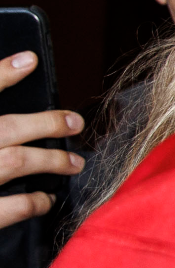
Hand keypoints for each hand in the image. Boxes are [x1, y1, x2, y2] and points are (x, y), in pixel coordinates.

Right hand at [0, 52, 83, 229]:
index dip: (1, 73)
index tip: (28, 60)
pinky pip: (8, 208)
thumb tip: (9, 80)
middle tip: (73, 123)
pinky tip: (45, 200)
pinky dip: (32, 202)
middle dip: (45, 123)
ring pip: (14, 162)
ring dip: (50, 160)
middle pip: (5, 127)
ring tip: (74, 162)